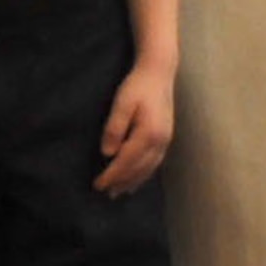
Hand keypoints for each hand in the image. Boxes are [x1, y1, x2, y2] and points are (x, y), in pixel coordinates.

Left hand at [93, 62, 173, 198]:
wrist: (159, 72)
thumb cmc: (138, 86)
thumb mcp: (122, 103)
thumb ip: (115, 128)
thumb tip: (107, 153)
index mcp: (148, 134)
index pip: (126, 161)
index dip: (112, 175)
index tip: (98, 184)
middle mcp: (160, 142)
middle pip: (138, 169)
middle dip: (122, 182)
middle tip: (106, 193)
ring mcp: (166, 141)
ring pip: (149, 168)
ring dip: (134, 181)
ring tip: (120, 191)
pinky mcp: (167, 137)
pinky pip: (155, 162)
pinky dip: (145, 173)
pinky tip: (138, 177)